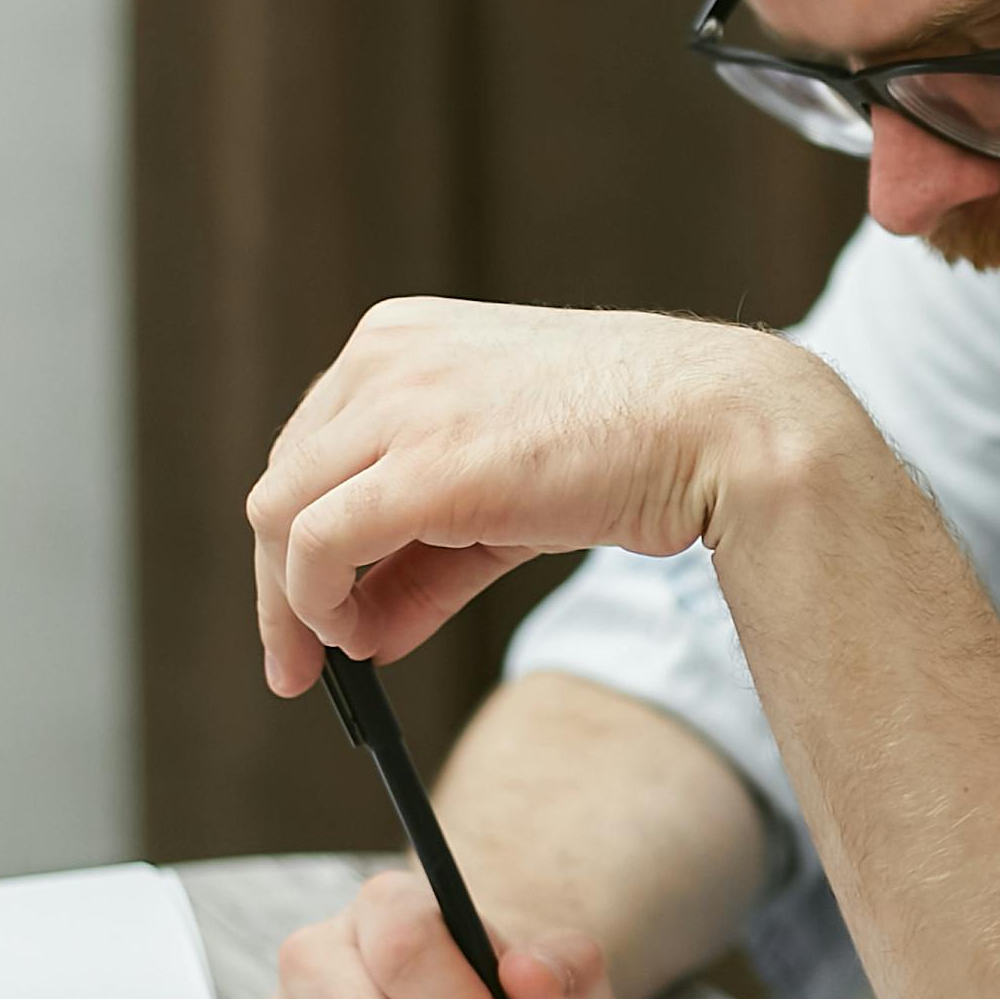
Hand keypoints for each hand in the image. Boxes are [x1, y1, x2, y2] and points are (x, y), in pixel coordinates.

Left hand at [245, 297, 854, 695]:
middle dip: (282, 580)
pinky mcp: (420, 468)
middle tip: (301, 659)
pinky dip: (311, 606)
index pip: (310, 446)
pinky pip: (316, 547)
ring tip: (326, 661)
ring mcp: (398, 406)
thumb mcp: (509, 490)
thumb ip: (429, 554)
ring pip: (278, 516)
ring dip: (289, 603)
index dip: (303, 535)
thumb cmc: (637, 445)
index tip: (315, 605)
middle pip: (281, 482)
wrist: (720, 423)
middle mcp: (384, 357)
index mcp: (401, 337)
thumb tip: (362, 632)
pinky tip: (354, 642)